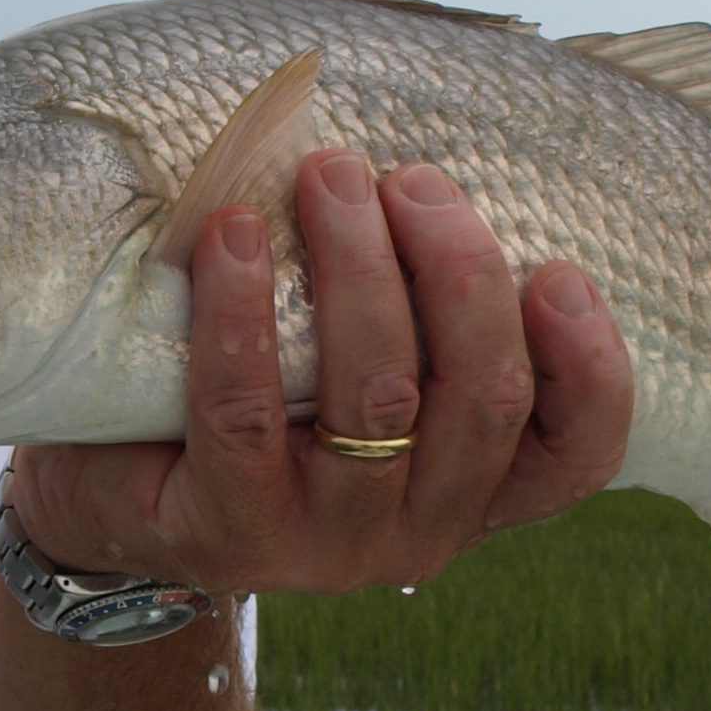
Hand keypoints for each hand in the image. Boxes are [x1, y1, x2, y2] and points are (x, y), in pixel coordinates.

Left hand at [9, 149, 634, 597]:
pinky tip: (232, 234)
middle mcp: (422, 530)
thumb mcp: (363, 368)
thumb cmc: (268, 403)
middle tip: (411, 179)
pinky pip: (245, 414)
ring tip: (329, 174)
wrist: (119, 499)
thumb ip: (420, 307)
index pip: (580, 454)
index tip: (559, 271)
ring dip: (360, 269)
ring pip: (378, 399)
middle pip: (484, 401)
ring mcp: (328, 544)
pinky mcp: (230, 535)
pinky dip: (240, 312)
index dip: (591, 368)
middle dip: (459, 270)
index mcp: (477, 487)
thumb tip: (430, 166)